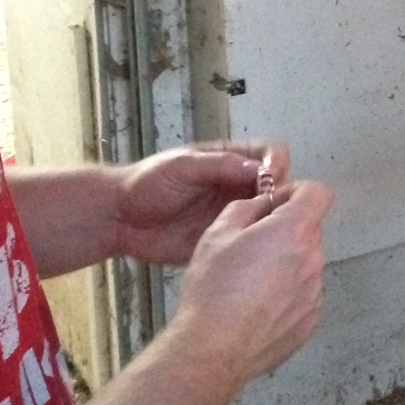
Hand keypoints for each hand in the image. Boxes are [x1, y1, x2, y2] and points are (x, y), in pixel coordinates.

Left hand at [115, 141, 291, 264]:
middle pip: (278, 184)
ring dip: (276, 219)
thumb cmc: (148, 184)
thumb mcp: (183, 166)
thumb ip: (219, 165)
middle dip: (284, 194)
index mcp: (231, 160)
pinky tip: (260, 250)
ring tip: (274, 232)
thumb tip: (260, 169)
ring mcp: (233, 213)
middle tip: (276, 211)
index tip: (274, 179)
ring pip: (269, 213)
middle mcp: (238, 185)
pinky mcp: (225, 238)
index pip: (270, 153)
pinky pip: (250, 239)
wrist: (119, 220)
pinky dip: (259, 243)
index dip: (278, 162)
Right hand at [170, 180, 334, 386]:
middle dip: (286, 231)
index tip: (275, 206)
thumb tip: (266, 204)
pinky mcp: (311, 320)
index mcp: (294, 231)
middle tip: (251, 249)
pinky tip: (258, 308)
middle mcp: (314, 258)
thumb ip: (248, 207)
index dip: (297, 193)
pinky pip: (304, 294)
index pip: (319, 193)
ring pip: (306, 263)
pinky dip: (288, 294)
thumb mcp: (217, 233)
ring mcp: (316, 292)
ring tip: (251, 284)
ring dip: (287, 264)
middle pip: (309, 230)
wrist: (214, 349)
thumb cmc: (213, 288)